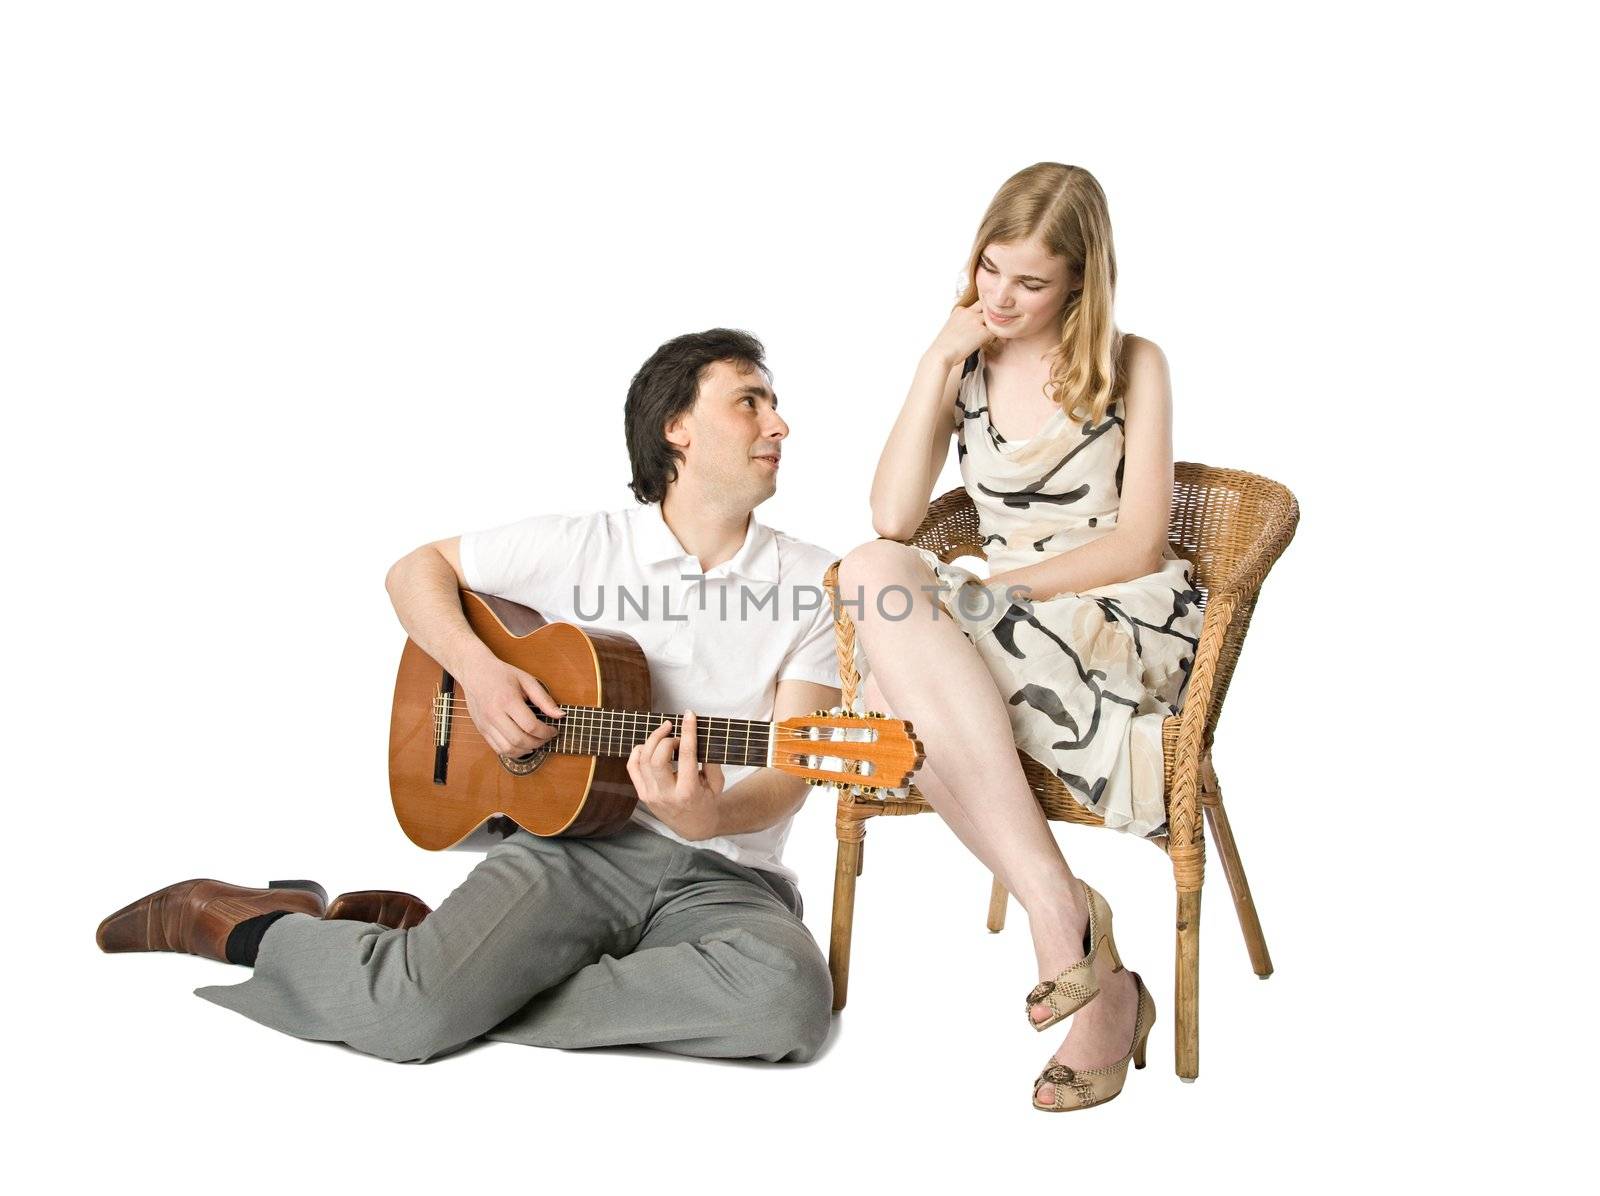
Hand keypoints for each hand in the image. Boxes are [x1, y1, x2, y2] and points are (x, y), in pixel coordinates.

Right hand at [460, 657, 562, 756]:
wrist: (474, 671)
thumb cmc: (501, 674)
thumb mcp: (526, 680)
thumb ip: (544, 699)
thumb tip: (560, 715)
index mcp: (507, 700)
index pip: (530, 726)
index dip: (546, 732)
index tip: (554, 730)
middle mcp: (494, 714)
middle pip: (519, 740)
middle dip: (538, 743)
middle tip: (547, 737)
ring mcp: (485, 724)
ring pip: (508, 749)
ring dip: (526, 750)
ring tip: (536, 742)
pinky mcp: (481, 729)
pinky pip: (498, 749)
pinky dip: (513, 751)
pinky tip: (522, 745)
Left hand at [627, 710, 724, 840]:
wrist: (693, 826)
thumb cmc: (707, 802)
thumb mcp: (717, 784)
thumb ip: (711, 762)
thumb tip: (700, 737)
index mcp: (688, 792)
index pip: (687, 756)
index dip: (688, 732)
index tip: (690, 715)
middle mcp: (666, 795)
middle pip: (658, 758)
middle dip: (666, 738)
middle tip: (676, 732)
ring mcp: (651, 795)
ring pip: (643, 760)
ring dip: (653, 740)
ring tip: (665, 732)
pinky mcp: (642, 794)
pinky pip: (633, 767)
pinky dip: (638, 751)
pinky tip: (649, 745)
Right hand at [928, 299, 995, 368]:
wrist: (941, 354)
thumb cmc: (943, 347)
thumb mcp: (950, 328)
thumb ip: (961, 324)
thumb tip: (968, 331)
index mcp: (959, 310)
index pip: (976, 305)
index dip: (981, 313)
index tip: (983, 322)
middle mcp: (968, 312)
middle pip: (986, 307)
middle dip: (990, 315)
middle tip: (992, 326)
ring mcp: (976, 321)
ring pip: (993, 318)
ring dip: (995, 326)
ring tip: (995, 335)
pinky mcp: (982, 332)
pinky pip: (996, 331)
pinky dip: (998, 336)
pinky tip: (995, 342)